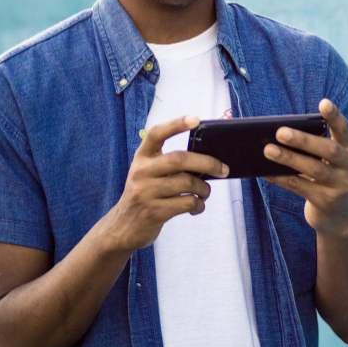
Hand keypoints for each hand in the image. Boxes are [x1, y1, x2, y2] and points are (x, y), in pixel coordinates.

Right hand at [103, 115, 229, 250]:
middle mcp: (141, 172)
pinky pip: (187, 203)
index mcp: (142, 157)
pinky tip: (196, 206)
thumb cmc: (146, 194)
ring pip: (187, 183)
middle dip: (207, 163)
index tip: (196, 119)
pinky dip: (198, 205)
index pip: (156, 133)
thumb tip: (210, 160)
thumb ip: (169, 163)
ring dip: (204, 189)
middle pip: (179, 159)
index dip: (176, 124)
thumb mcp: (149, 173)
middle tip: (224, 169)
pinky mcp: (153, 212)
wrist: (123, 227)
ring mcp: (145, 192)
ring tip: (205, 193)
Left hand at [263, 99, 347, 236]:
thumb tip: (278, 135)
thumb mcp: (326, 161)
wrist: (336, 215)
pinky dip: (281, 178)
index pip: (344, 129)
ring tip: (267, 149)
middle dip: (304, 140)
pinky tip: (266, 172)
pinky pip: (300, 187)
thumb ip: (313, 147)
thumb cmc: (325, 177)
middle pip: (328, 150)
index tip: (323, 102)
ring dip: (289, 158)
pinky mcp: (326, 201)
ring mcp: (340, 185)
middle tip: (280, 131)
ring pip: (313, 169)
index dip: (335, 116)